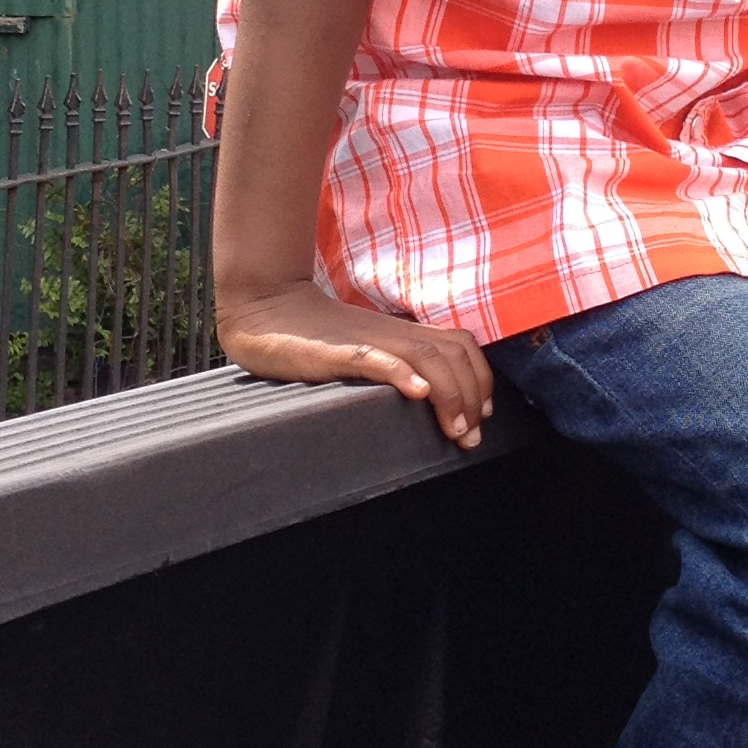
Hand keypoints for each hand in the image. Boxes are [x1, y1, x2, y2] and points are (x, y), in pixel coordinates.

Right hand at [215, 277, 493, 449]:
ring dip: (449, 394)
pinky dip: (402, 374)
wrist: (266, 310)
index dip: (480, 380)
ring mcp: (369, 339)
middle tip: (470, 437)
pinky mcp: (339, 350)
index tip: (479, 416)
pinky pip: (377, 357)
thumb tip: (429, 392)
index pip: (462, 346)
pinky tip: (416, 393)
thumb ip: (396, 361)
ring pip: (428, 356)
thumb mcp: (367, 347)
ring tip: (455, 428)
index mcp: (403, 333)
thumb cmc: (314, 337)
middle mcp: (394, 333)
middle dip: (472, 396)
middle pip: (456, 353)